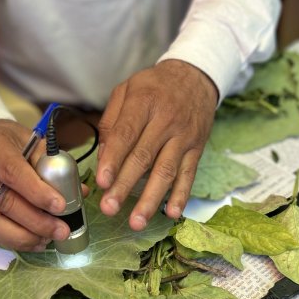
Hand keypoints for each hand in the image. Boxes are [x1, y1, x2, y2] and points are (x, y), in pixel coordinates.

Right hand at [0, 120, 71, 250]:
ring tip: (48, 239)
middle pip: (4, 201)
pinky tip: (35, 241)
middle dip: (36, 221)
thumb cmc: (13, 142)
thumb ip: (53, 165)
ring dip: (24, 236)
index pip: (12, 171)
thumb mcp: (33, 142)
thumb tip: (79, 192)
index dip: (37, 192)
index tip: (60, 206)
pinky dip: (15, 240)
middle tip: (61, 230)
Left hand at [96, 59, 217, 230]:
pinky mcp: (197, 149)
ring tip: (136, 221)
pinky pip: (189, 175)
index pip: (126, 135)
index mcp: (144, 103)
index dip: (113, 160)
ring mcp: (183, 137)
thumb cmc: (155, 86)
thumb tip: (103, 156)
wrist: (196, 77)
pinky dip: (181, 196)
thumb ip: (111, 122)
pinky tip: (172, 213)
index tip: (101, 181)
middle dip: (125, 186)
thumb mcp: (127, 89)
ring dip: (151, 200)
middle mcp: (166, 121)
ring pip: (166, 172)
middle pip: (143, 158)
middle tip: (109, 208)